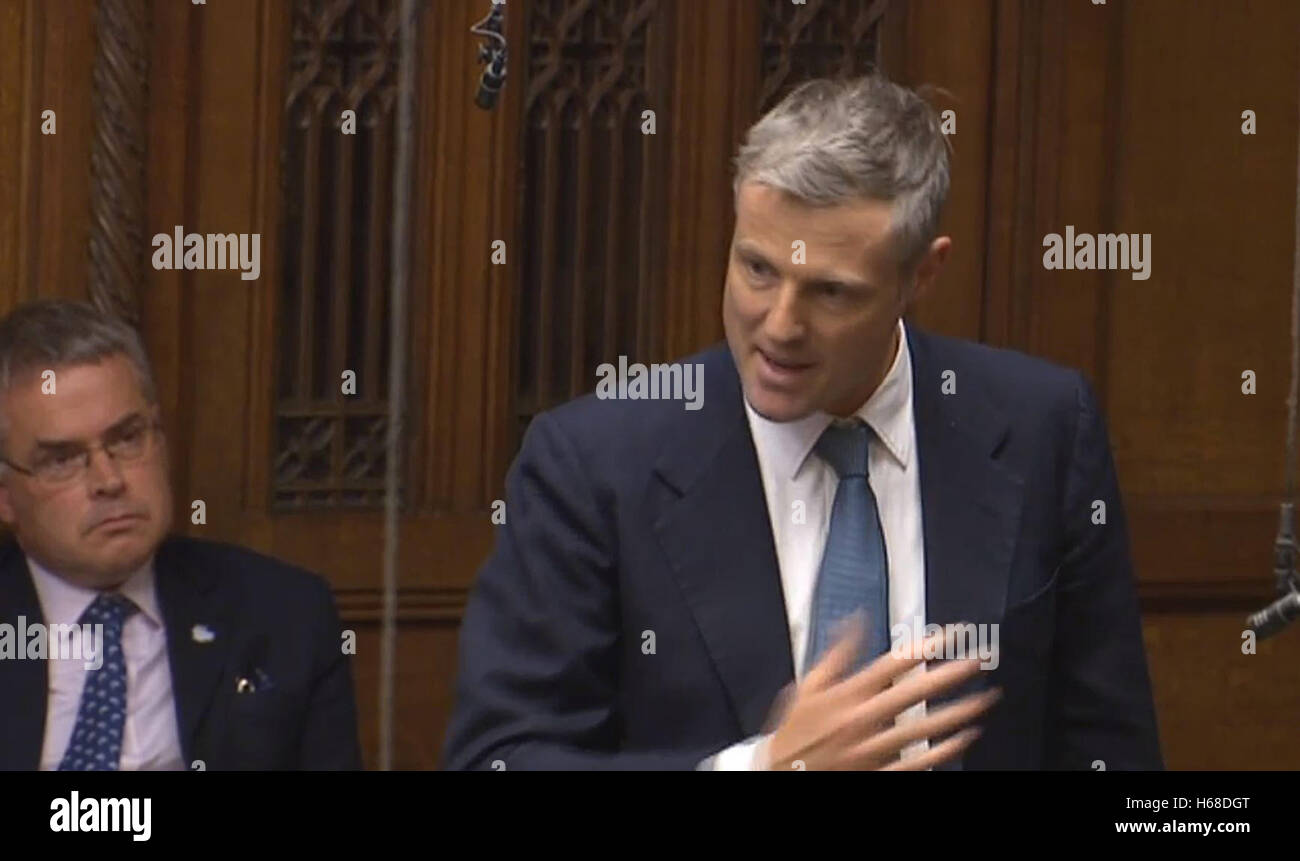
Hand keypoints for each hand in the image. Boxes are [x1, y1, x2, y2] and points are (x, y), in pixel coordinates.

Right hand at [764, 613, 1000, 769]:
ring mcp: (874, 747)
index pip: (893, 663)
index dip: (925, 647)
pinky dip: (943, 751)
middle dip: (951, 676)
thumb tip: (855, 619)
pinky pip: (918, 761)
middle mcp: (864, 718)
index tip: (951, 635)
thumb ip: (836, 652)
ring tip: (983, 699)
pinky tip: (964, 738)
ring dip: (957, 713)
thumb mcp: (808, 686)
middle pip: (916, 693)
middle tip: (979, 662)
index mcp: (848, 694)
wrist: (783, 773)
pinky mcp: (879, 770)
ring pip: (924, 728)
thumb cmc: (796, 732)